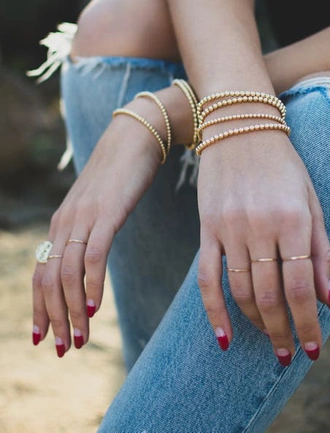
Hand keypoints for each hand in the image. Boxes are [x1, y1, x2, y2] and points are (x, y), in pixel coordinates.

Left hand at [32, 107, 161, 356]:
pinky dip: (92, 285)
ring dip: (71, 311)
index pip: (41, 272)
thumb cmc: (121, 171)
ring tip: (80, 339)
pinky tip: (96, 308)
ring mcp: (84, 217)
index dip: (39, 307)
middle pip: (49, 279)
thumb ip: (88, 228)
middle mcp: (65, 222)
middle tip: (62, 348)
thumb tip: (87, 254)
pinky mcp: (107, 213)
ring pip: (67, 273)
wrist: (135, 135)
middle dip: (53, 318)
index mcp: (61, 222)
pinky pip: (94, 255)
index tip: (44, 335)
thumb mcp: (98, 204)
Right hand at [196, 130, 329, 364]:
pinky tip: (223, 337)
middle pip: (269, 296)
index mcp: (293, 219)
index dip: (308, 325)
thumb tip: (326, 299)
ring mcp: (228, 227)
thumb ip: (320, 249)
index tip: (312, 349)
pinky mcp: (206, 227)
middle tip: (287, 353)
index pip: (300, 287)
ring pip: (240, 291)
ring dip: (255, 322)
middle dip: (282, 331)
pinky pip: (207, 277)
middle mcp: (260, 226)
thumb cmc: (283, 164)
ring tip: (267, 338)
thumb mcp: (312, 200)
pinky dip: (214, 310)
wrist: (239, 126)